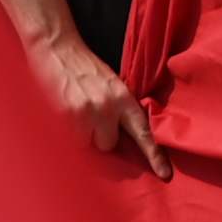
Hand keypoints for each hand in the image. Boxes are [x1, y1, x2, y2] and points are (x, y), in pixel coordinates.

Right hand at [32, 29, 166, 177]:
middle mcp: (107, 108)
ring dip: (83, 135)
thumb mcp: (111, 84)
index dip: (154, 155)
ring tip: (76, 112)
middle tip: (90, 117)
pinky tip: (65, 112)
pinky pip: (71, 139)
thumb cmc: (84, 67)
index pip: (143, 132)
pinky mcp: (66, 116)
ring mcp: (85, 113)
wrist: (57, 47)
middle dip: (100, 137)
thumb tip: (121, 138)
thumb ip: (119, 109)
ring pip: (88, 144)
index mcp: (123, 98)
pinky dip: (68, 132)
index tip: (164, 173)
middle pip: (109, 145)